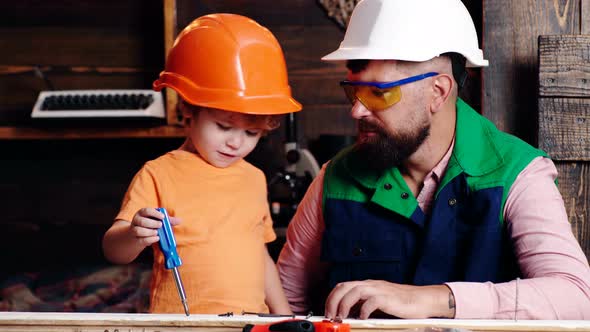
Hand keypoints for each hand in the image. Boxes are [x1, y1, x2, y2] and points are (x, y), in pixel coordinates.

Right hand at [130, 208, 181, 246]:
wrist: (138, 237)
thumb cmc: (150, 226)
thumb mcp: (158, 221)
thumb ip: (168, 221)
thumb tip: (179, 220)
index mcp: (142, 213)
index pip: (146, 211)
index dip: (155, 213)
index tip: (163, 217)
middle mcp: (136, 220)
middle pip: (142, 221)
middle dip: (152, 224)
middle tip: (160, 226)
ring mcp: (134, 230)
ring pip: (139, 230)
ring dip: (150, 232)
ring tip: (157, 233)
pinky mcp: (135, 239)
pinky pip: (141, 239)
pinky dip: (150, 239)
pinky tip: (156, 238)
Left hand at [324, 280, 454, 318]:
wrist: (422, 299)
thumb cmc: (400, 302)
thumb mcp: (377, 301)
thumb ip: (363, 303)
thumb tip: (347, 313)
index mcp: (367, 285)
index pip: (342, 286)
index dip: (331, 297)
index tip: (326, 311)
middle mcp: (371, 284)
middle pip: (344, 286)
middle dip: (333, 300)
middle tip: (330, 315)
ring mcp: (379, 290)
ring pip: (355, 291)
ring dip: (344, 304)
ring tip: (341, 317)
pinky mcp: (388, 298)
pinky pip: (372, 301)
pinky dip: (364, 309)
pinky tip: (362, 318)